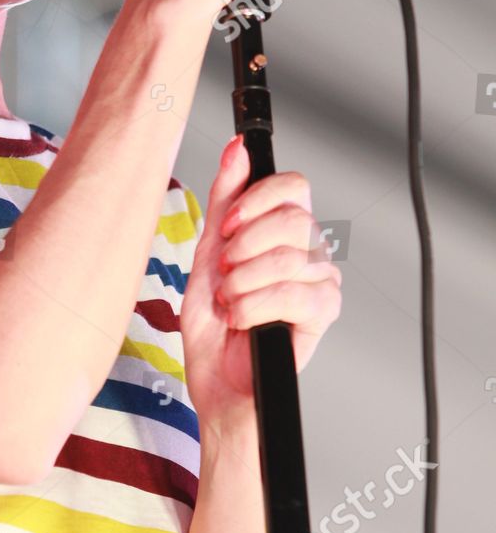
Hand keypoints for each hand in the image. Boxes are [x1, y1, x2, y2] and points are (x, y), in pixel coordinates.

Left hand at [180, 135, 341, 417]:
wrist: (216, 384)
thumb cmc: (214, 327)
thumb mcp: (208, 254)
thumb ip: (225, 199)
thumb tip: (237, 148)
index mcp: (284, 233)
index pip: (293, 186)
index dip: (256, 200)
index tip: (227, 226)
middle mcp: (310, 253)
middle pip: (295, 218)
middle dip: (243, 246)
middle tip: (224, 273)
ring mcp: (321, 283)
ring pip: (289, 257)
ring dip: (242, 283)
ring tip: (230, 304)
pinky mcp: (323, 315)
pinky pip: (295, 294)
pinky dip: (255, 307)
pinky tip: (241, 321)